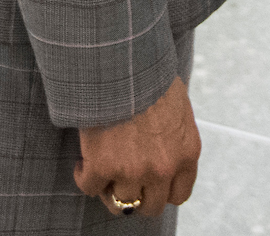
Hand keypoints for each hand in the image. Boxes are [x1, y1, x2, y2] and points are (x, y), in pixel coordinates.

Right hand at [74, 77, 197, 217]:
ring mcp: (133, 171)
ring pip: (121, 204)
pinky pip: (89, 187)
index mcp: (185, 153)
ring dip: (109, 190)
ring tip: (101, 172)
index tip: (148, 183)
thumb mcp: (177, 107)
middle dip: (137, 196)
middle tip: (122, 181)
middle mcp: (163, 168)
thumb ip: (175, 135)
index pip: (178, 195)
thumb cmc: (150, 75)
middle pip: (150, 206)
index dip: (160, 191)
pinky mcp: (102, 166)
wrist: (124, 62)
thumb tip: (164, 145)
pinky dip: (84, 177)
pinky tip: (84, 162)